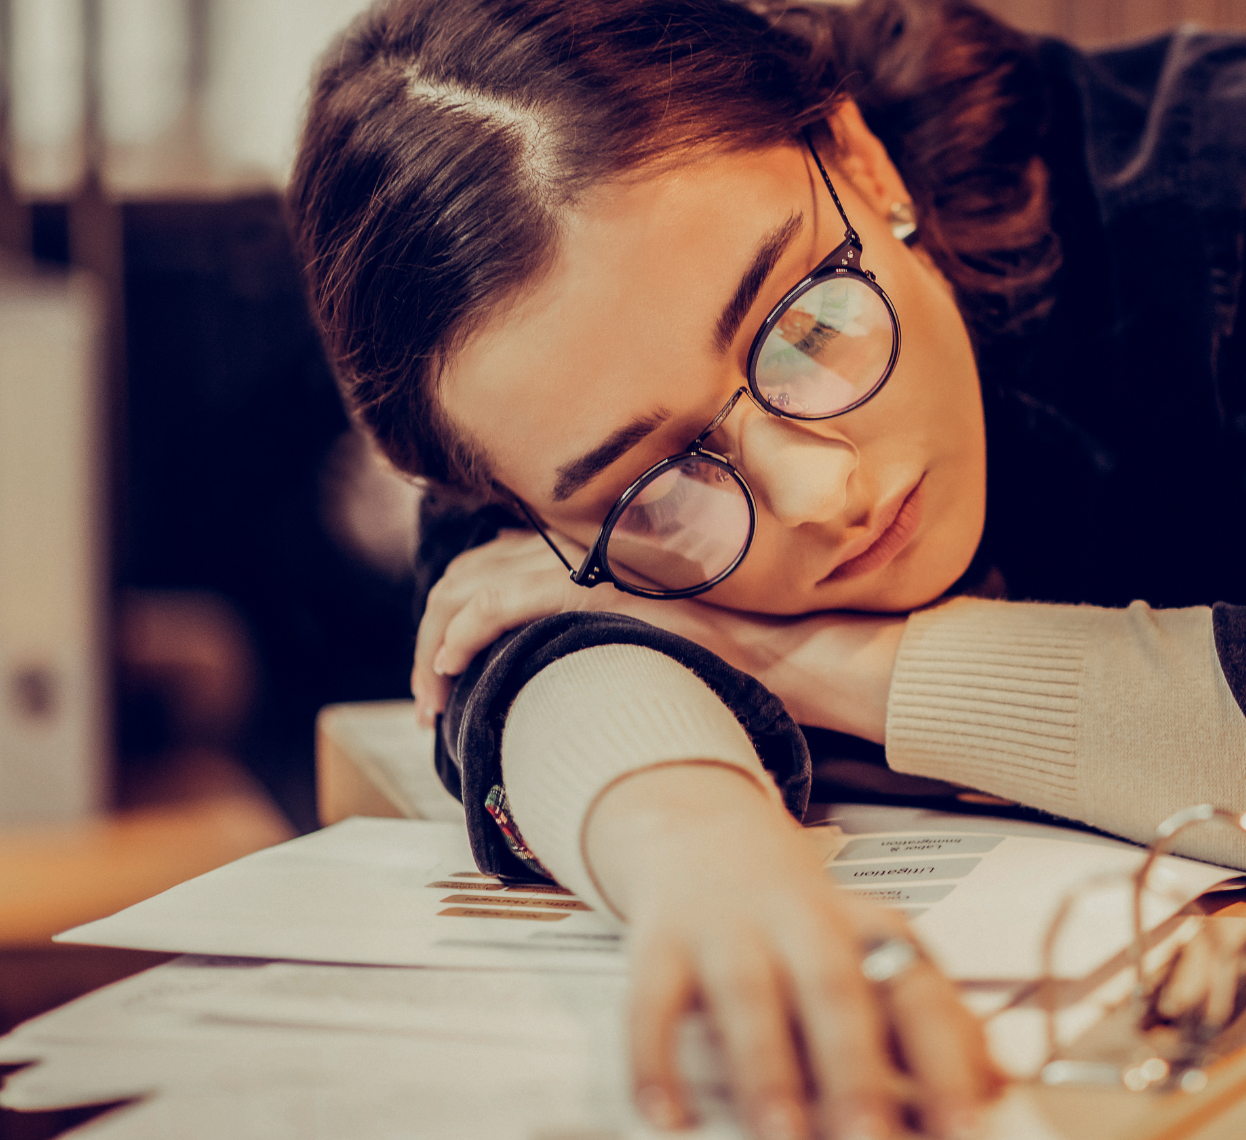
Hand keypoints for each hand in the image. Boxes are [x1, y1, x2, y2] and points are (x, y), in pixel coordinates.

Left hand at [414, 530, 901, 742]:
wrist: (815, 656)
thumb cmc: (767, 661)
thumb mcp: (681, 644)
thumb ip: (628, 640)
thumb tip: (583, 681)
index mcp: (610, 552)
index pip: (500, 560)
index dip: (459, 610)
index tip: (449, 671)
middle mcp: (597, 547)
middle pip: (474, 569)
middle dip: (434, 632)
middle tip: (431, 696)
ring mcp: (602, 563)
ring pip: (477, 584)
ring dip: (438, 641)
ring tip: (433, 699)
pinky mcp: (608, 590)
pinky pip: (509, 601)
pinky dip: (467, 633)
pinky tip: (452, 668)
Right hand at [594, 763, 998, 1137]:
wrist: (707, 831)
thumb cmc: (804, 917)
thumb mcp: (874, 951)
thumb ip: (931, 1020)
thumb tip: (1002, 1088)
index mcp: (872, 929)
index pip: (920, 991)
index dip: (949, 1058)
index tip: (969, 1120)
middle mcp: (805, 924)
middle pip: (836, 992)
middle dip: (854, 1070)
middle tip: (870, 1138)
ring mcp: (730, 930)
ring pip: (749, 997)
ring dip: (766, 1069)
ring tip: (779, 1132)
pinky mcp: (662, 942)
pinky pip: (652, 1002)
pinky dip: (655, 1059)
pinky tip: (666, 1114)